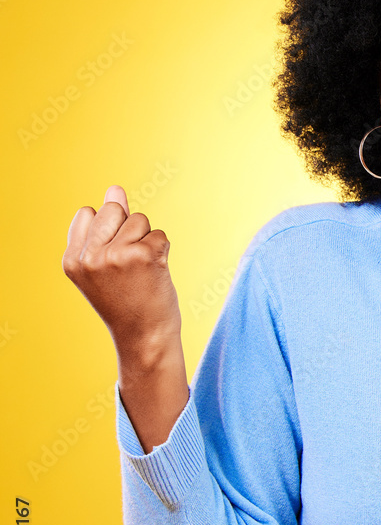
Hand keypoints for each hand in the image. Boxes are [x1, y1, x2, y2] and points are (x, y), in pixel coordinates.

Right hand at [62, 185, 181, 355]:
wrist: (145, 335)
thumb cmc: (126, 299)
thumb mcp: (104, 264)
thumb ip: (106, 227)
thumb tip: (115, 188)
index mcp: (72, 259)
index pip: (88, 213)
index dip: (107, 230)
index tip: (112, 259)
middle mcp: (90, 256)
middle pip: (114, 209)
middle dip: (128, 228)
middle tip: (130, 264)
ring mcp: (117, 255)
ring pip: (140, 219)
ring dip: (147, 240)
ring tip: (142, 271)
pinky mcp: (145, 256)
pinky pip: (160, 234)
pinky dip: (163, 250)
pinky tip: (156, 273)